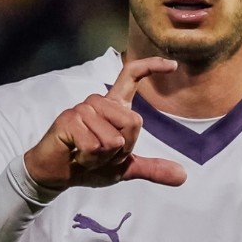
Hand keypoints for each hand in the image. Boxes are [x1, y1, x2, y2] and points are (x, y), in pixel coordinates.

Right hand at [24, 56, 187, 189]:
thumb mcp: (125, 168)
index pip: (132, 77)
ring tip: (87, 154)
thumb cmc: (89, 165)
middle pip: (134, 122)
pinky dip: (90, 159)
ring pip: (114, 138)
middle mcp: (99, 102)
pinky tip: (77, 156)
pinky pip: (95, 146)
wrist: (57, 175)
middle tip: (102, 154)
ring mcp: (83, 109)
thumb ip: (152, 169)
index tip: (173, 65)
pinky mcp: (69, 119)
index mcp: (114, 107)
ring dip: (105, 157)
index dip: (152, 67)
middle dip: (123, 149)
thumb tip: (183, 176)